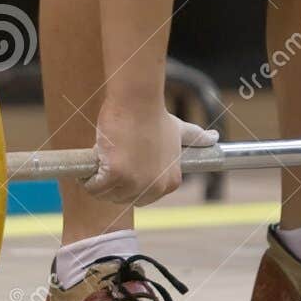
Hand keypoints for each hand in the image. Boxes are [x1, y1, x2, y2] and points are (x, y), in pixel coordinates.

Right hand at [85, 97, 218, 205]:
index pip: (139, 197)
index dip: (126, 181)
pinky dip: (87, 178)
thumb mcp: (178, 131)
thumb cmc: (154, 115)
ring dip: (96, 181)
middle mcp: (155, 188)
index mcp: (170, 183)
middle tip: (109, 160)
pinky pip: (93, 187)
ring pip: (105, 194)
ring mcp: (135, 183)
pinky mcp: (115, 175)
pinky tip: (91, 161)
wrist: (138, 102)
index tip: (122, 164)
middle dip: (110, 183)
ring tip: (101, 158)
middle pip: (121, 198)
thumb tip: (214, 138)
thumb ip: (195, 138)